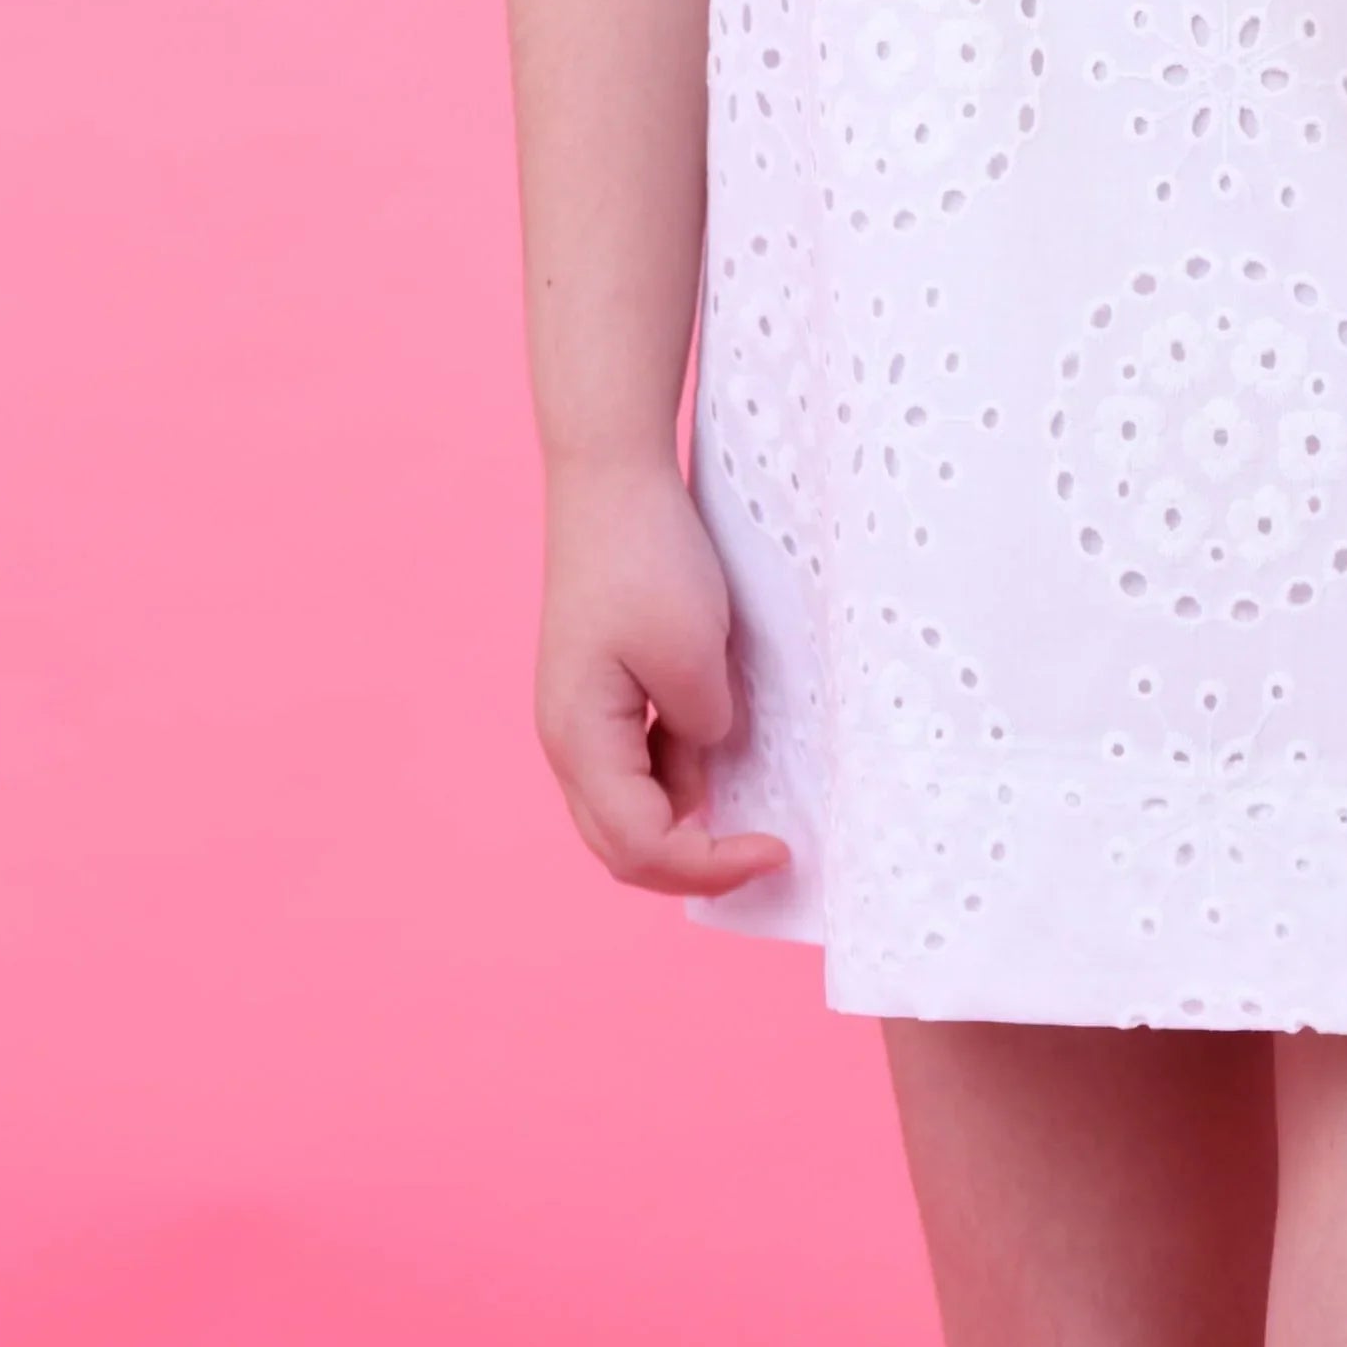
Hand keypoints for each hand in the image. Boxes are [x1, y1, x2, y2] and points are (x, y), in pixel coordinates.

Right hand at [536, 459, 790, 895]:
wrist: (611, 480)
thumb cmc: (647, 561)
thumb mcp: (695, 658)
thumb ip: (703, 733)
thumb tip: (704, 767)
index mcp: (581, 742)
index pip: (642, 847)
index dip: (711, 867)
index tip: (778, 850)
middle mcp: (568, 742)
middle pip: (623, 846)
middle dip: (694, 863)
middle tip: (765, 853)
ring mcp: (579, 717)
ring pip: (629, 808)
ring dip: (686, 816)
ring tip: (747, 789)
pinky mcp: (599, 690)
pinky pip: (636, 763)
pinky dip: (678, 773)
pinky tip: (717, 743)